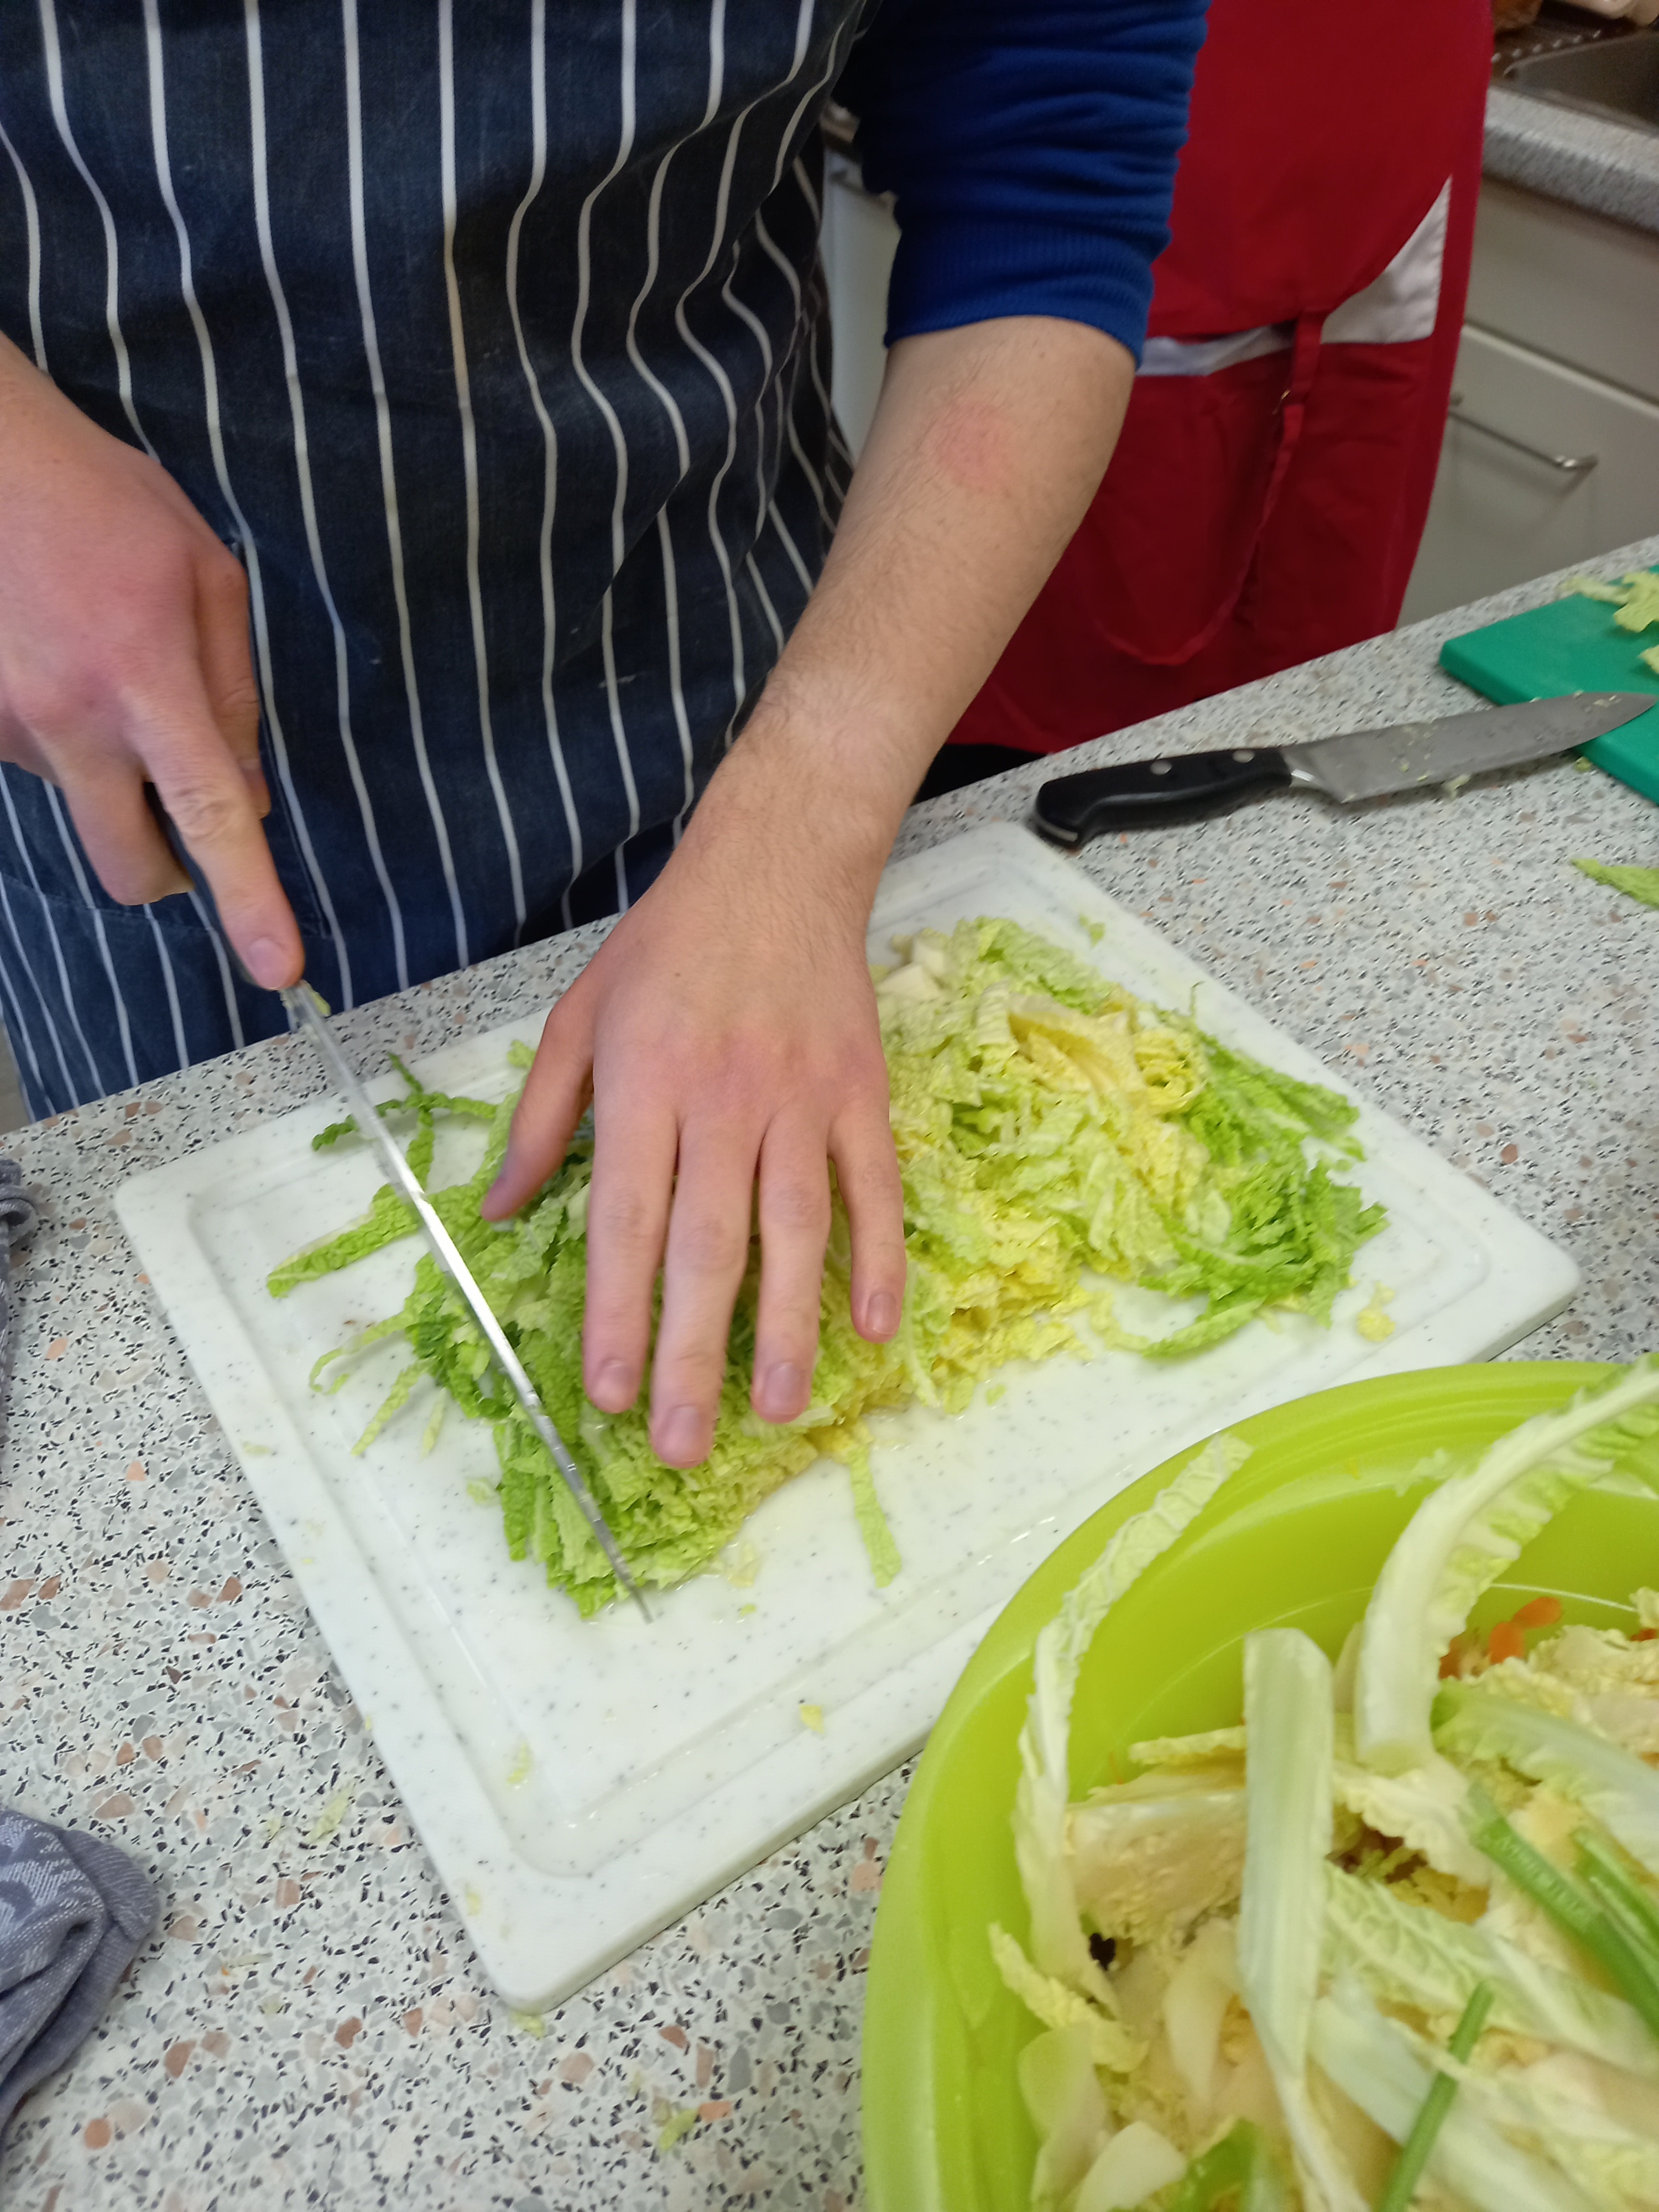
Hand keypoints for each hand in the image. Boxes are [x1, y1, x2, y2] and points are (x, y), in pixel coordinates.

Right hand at [0, 337, 301, 985]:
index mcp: (146, 681)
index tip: (278, 969)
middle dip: (165, 870)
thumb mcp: (207, 576)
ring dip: (108, 767)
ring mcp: (9, 727)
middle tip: (182, 823)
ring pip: (84, 804)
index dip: (248, 898)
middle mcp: (68, 722)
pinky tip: (55, 655)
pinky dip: (63, 731)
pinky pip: (40, 761)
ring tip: (97, 661)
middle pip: (127, 868)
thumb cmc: (103, 501)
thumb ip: (234, 696)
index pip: (209, 816)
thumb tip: (248, 797)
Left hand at [482, 805, 906, 1469]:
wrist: (776, 868)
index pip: (626, 1218)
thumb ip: (539, 1120)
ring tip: (775, 1412)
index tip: (604, 1392)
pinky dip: (878, 1259)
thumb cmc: (666, 949)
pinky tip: (871, 1329)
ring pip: (796, 1230)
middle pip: (708, 1245)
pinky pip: (873, 1189)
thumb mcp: (577, 1019)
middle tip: (683, 1443)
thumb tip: (496, 1213)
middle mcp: (723, 1100)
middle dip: (692, 1352)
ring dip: (786, 1327)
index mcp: (644, 1084)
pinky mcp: (859, 1096)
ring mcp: (800, 1101)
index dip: (616, 1311)